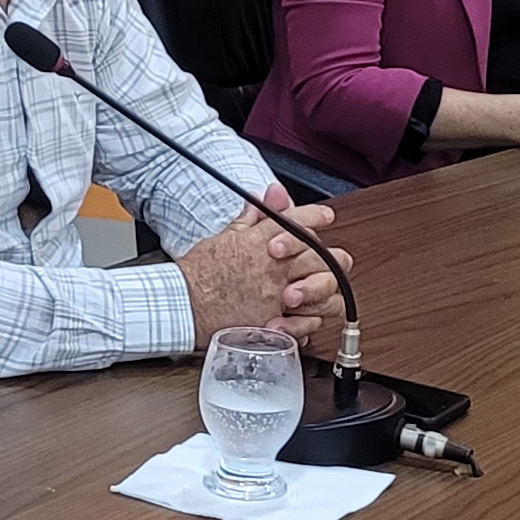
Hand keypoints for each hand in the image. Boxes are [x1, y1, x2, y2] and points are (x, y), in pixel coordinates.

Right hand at [179, 193, 347, 354]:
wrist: (183, 305)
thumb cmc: (198, 274)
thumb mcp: (224, 237)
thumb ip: (251, 218)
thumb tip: (266, 197)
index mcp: (260, 241)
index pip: (298, 220)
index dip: (316, 215)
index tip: (325, 216)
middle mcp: (273, 266)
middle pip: (320, 255)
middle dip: (333, 256)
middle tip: (335, 259)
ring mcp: (276, 295)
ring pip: (323, 289)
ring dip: (327, 289)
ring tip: (324, 290)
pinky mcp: (274, 322)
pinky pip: (307, 323)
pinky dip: (312, 321)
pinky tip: (309, 317)